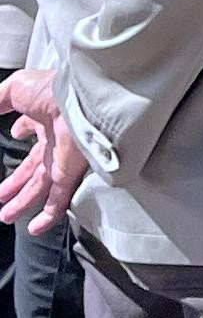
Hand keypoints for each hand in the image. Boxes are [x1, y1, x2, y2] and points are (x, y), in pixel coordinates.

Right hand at [0, 66, 87, 233]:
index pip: (33, 129)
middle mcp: (56, 141)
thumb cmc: (53, 90)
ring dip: (22, 202)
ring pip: (40, 188)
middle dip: (16, 182)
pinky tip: (36, 227)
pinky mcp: (70, 175)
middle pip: (33, 168)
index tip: (16, 134)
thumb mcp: (15, 90)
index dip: (22, 130)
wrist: (80, 101)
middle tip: (2, 196)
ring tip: (6, 215)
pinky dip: (48, 215)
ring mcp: (63, 160)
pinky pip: (58, 200)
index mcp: (46, 118)